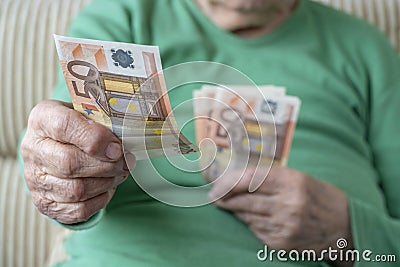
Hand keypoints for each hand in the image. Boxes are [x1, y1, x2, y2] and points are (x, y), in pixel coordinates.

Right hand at [21, 100, 135, 223]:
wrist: (59, 147)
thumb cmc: (79, 128)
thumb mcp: (88, 113)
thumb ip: (104, 121)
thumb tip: (129, 138)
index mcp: (43, 119)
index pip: (65, 126)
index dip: (96, 138)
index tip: (118, 147)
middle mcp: (33, 149)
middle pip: (70, 163)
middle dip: (107, 165)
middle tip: (126, 162)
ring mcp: (36, 179)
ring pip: (76, 190)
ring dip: (107, 182)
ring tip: (120, 173)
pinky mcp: (45, 203)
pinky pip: (79, 209)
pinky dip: (100, 199)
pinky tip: (107, 186)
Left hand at [209, 166, 352, 257]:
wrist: (344, 227)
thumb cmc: (319, 197)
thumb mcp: (299, 178)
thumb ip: (270, 177)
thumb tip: (236, 178)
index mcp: (293, 182)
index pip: (250, 179)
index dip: (229, 182)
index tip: (216, 185)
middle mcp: (288, 205)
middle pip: (244, 200)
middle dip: (225, 198)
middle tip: (215, 196)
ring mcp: (285, 226)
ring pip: (246, 216)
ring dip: (236, 209)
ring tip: (229, 204)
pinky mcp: (281, 243)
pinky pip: (255, 230)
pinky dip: (250, 222)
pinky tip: (253, 217)